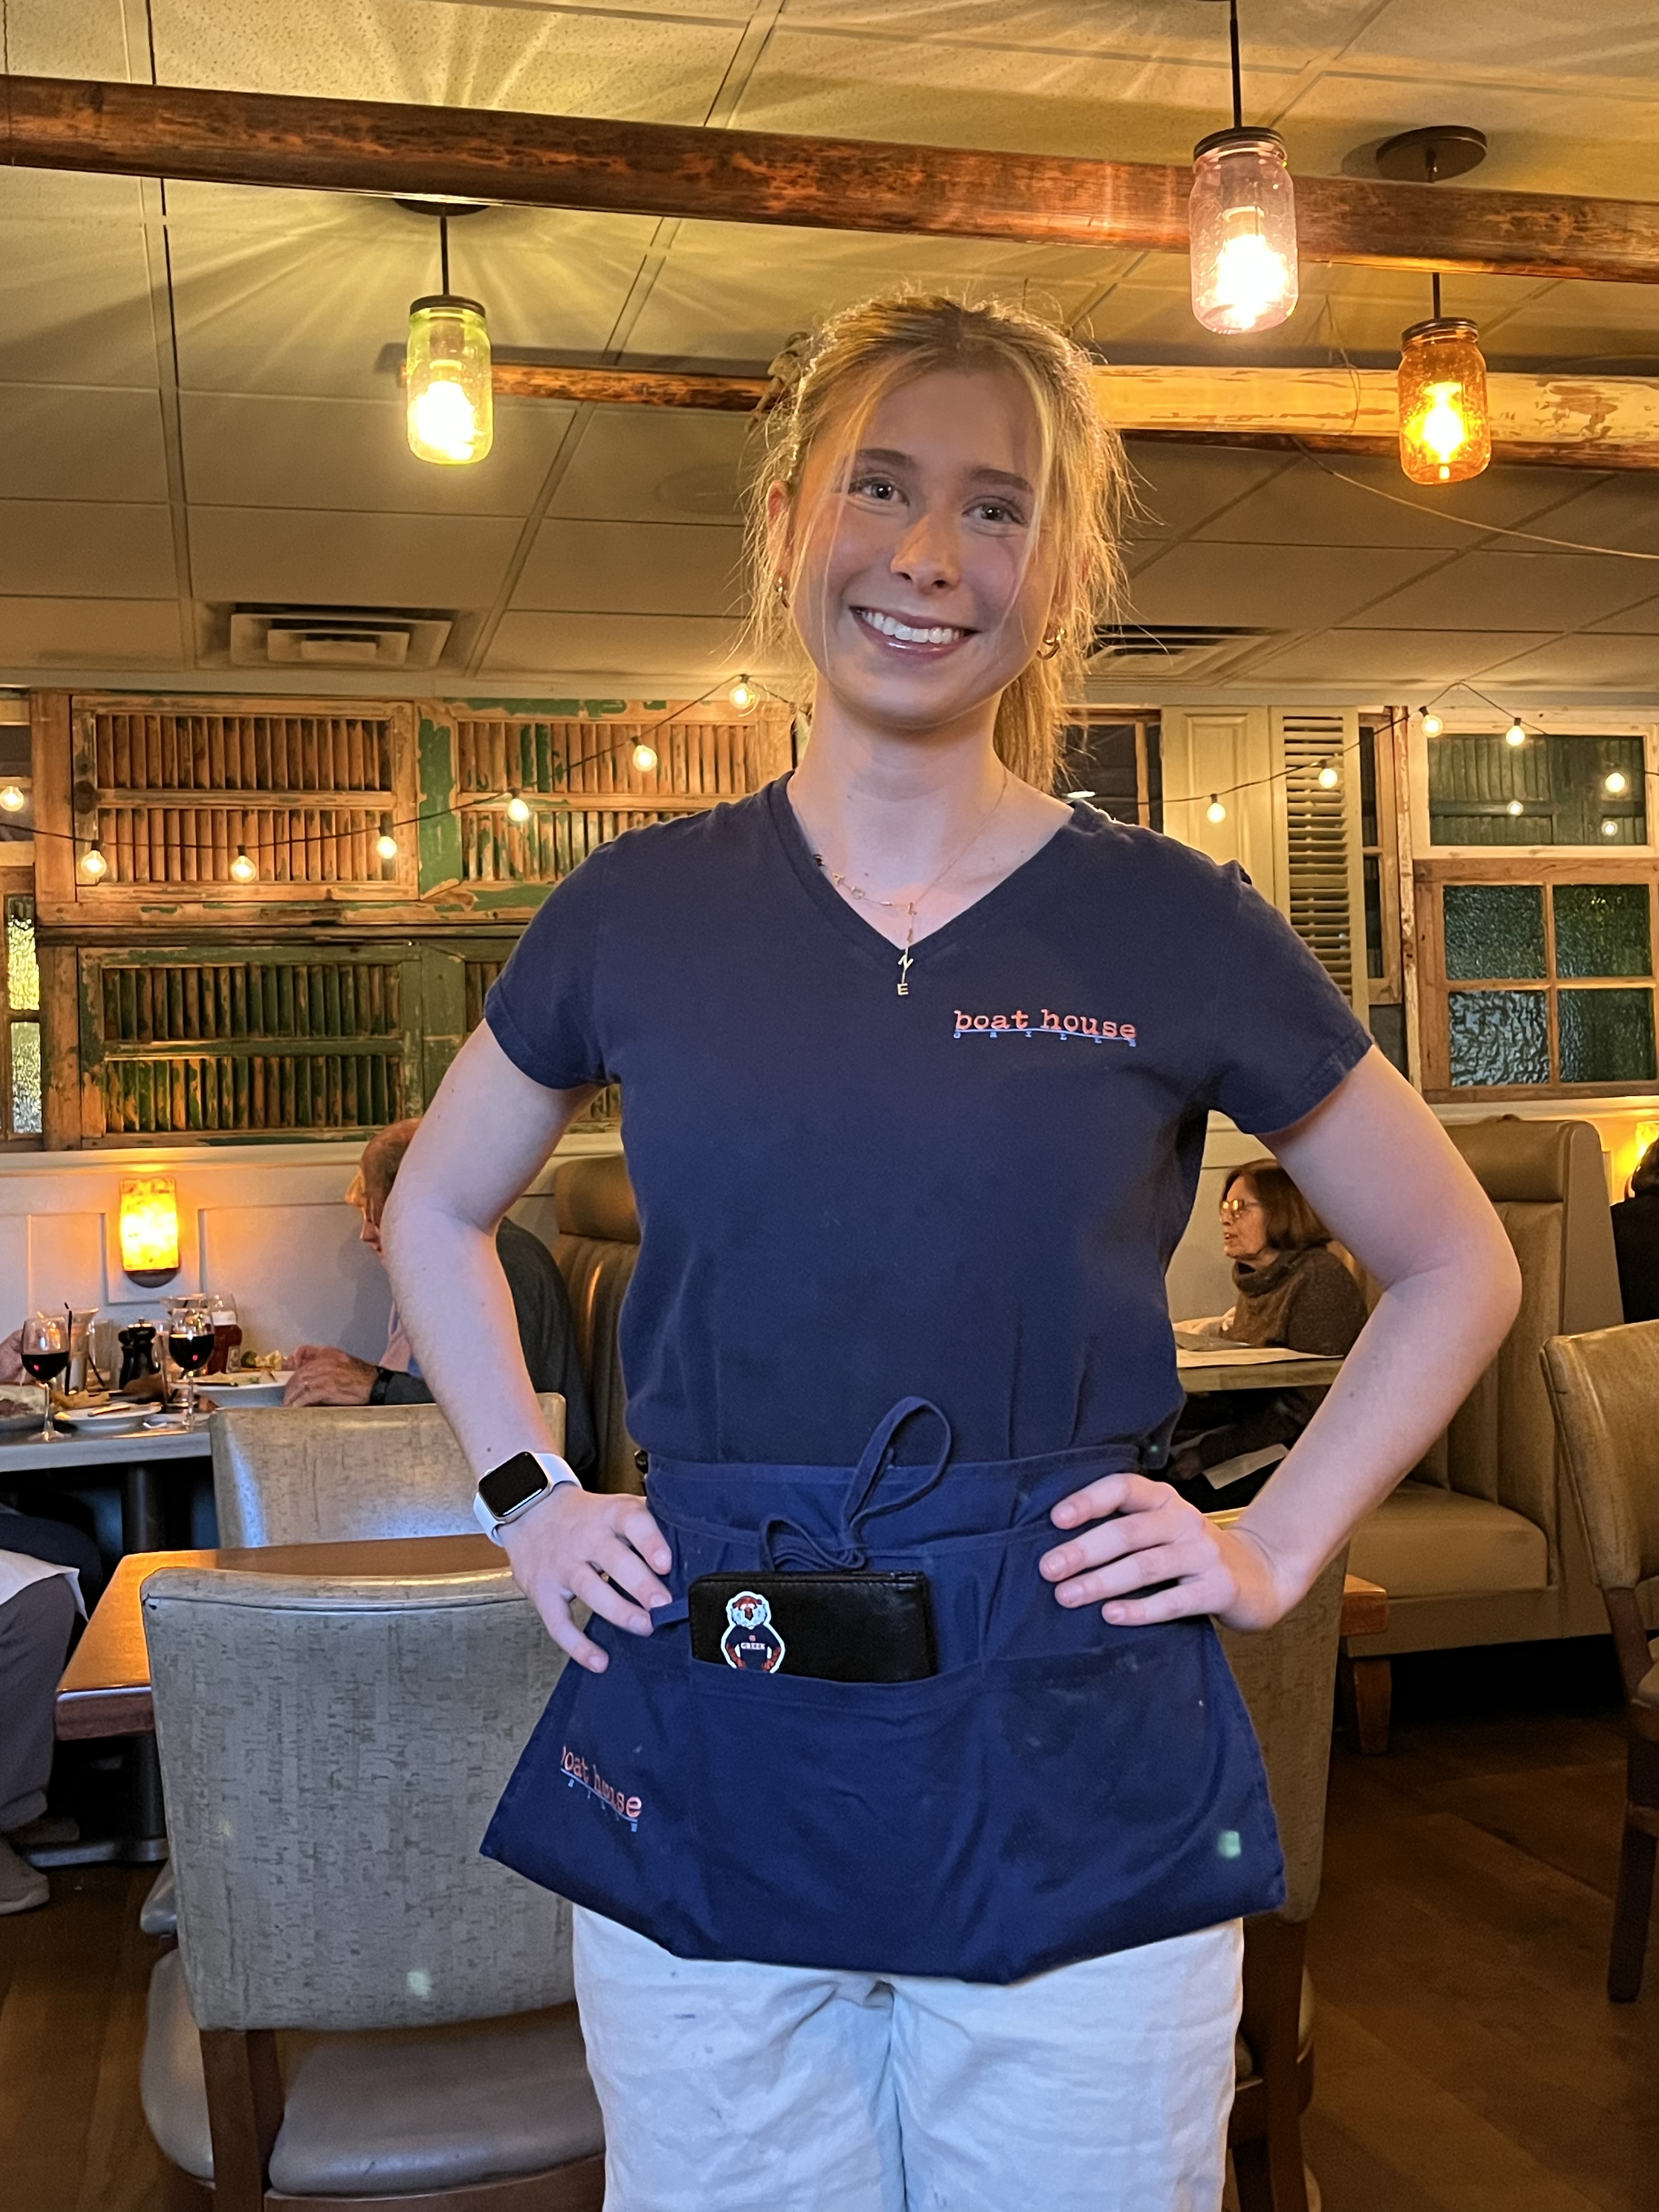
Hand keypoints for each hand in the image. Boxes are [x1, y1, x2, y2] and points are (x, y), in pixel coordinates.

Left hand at [283, 1347, 377, 1406]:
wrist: (377, 1386)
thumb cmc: (363, 1376)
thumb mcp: (344, 1360)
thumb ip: (327, 1359)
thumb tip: (309, 1366)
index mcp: (329, 1353)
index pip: (303, 1351)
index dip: (292, 1363)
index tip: (287, 1373)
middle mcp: (324, 1362)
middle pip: (299, 1372)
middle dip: (290, 1386)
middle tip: (287, 1397)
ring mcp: (324, 1375)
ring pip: (299, 1384)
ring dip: (291, 1396)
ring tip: (290, 1405)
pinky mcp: (326, 1388)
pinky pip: (306, 1396)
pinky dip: (298, 1403)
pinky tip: (296, 1409)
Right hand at [500, 1486, 672, 1672]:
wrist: (528, 1510)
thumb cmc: (586, 1517)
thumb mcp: (615, 1507)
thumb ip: (649, 1522)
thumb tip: (695, 1544)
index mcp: (609, 1515)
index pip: (631, 1521)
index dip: (650, 1541)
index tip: (666, 1563)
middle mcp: (585, 1538)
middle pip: (613, 1559)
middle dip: (639, 1583)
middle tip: (663, 1604)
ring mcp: (562, 1566)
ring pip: (589, 1589)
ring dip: (618, 1611)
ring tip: (644, 1627)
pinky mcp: (543, 1591)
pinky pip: (558, 1622)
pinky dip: (577, 1645)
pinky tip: (599, 1661)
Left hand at [1039, 1472, 1292, 1631]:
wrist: (1258, 1574)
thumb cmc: (1189, 1552)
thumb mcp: (1160, 1528)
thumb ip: (1123, 1528)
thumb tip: (1057, 1545)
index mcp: (1163, 1499)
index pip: (1123, 1488)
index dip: (1089, 1500)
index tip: (1056, 1519)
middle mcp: (1184, 1520)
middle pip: (1129, 1531)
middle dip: (1084, 1550)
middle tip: (1049, 1568)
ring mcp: (1204, 1553)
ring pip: (1147, 1565)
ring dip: (1103, 1581)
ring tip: (1068, 1595)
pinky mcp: (1219, 1588)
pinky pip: (1175, 1600)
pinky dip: (1141, 1609)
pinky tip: (1112, 1615)